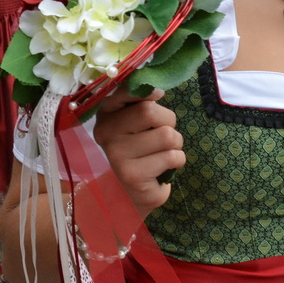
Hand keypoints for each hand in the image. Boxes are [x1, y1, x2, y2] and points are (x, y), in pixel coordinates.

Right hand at [92, 89, 183, 217]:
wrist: (133, 192)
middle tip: (162, 134)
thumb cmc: (142, 149)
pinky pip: (172, 157)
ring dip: (176, 143)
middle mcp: (105, 133)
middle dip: (168, 122)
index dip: (146, 91)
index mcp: (106, 113)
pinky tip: (163, 168)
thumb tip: (156, 90)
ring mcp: (117, 155)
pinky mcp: (132, 175)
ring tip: (163, 152)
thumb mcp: (137, 121)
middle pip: (150, 112)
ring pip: (167, 135)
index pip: (125, 91)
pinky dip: (177, 160)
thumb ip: (142, 102)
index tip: (158, 96)